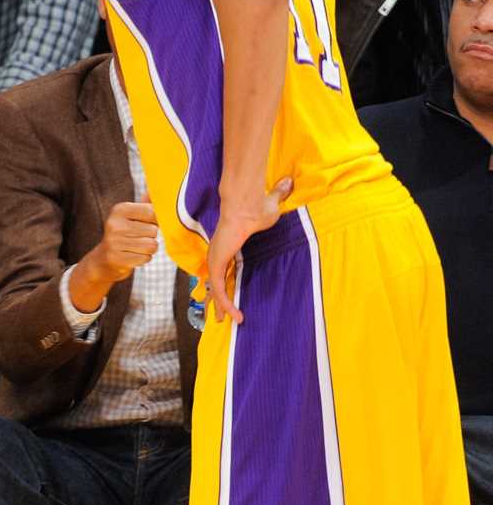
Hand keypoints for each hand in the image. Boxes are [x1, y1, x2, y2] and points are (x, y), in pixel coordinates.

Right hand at [71, 198, 159, 311]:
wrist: (103, 259)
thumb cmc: (124, 233)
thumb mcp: (131, 216)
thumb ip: (146, 204)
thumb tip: (156, 188)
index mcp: (119, 209)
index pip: (152, 212)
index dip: (155, 220)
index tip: (144, 224)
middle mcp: (115, 224)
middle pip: (153, 231)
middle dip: (150, 236)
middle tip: (137, 238)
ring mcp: (115, 242)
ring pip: (151, 245)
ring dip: (148, 248)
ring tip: (136, 247)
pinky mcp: (117, 258)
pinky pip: (145, 258)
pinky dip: (143, 258)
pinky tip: (133, 255)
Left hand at [207, 176, 294, 323]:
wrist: (247, 205)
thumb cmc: (257, 206)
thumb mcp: (271, 208)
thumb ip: (278, 197)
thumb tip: (290, 181)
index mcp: (227, 246)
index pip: (225, 270)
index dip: (226, 284)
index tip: (230, 296)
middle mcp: (218, 254)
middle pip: (216, 283)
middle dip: (218, 302)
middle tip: (221, 318)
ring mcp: (215, 259)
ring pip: (216, 290)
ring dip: (223, 307)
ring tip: (229, 322)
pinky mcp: (217, 263)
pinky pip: (220, 289)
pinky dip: (226, 303)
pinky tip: (234, 315)